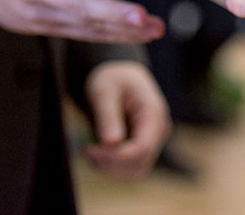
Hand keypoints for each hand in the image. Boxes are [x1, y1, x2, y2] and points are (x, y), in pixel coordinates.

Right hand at [0, 0, 163, 42]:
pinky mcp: (51, 28)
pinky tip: (141, 33)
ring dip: (121, 28)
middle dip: (108, 11)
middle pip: (72, 2)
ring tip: (151, 26)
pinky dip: (115, 35)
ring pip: (83, 23)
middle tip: (138, 15)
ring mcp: (41, 13)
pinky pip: (86, 34)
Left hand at [82, 60, 170, 179]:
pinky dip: (111, 167)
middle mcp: (158, 130)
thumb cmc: (111, 79)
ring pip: (135, 170)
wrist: (118, 75)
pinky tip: (96, 153)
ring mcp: (152, 140)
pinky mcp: (143, 146)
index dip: (115, 156)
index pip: (142, 148)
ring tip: (89, 151)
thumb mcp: (103, 91)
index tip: (89, 150)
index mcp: (152, 113)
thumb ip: (108, 116)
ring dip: (110, 169)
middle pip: (139, 163)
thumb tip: (111, 143)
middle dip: (110, 164)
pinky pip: (130, 167)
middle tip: (86, 151)